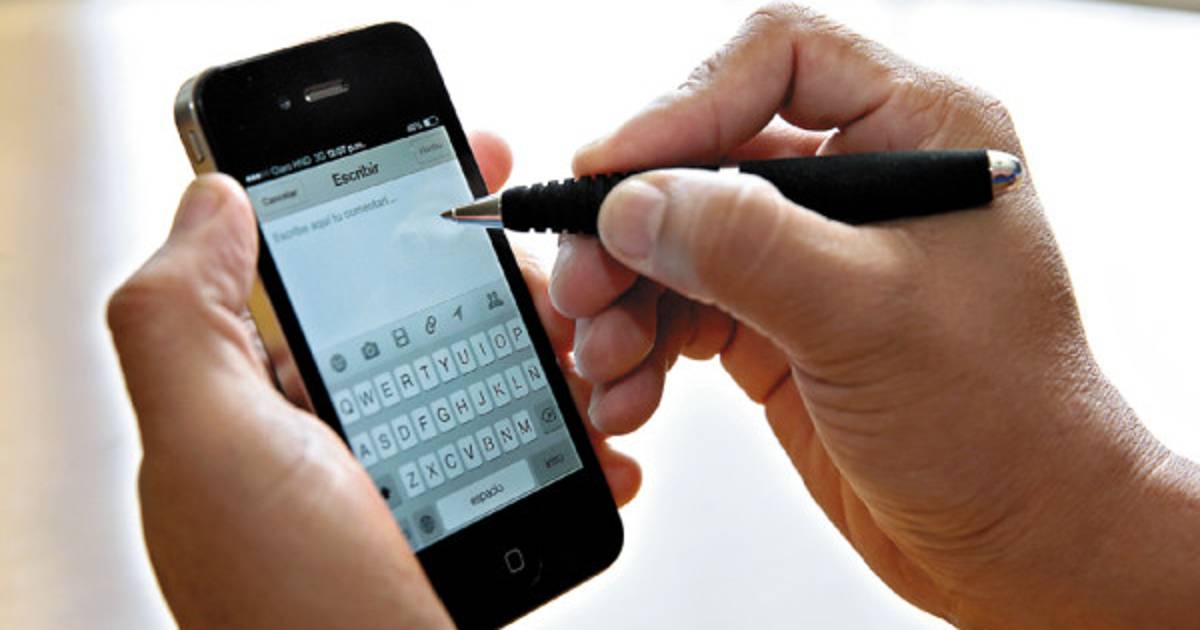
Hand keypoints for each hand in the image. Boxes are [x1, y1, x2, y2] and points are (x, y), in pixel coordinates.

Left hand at [107, 132, 639, 628]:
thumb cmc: (297, 620)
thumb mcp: (215, 452)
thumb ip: (184, 318)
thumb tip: (212, 201)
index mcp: (252, 412)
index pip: (319, 271)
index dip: (388, 205)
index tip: (461, 164)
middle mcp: (321, 448)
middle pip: (419, 318)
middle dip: (496, 285)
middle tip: (558, 282)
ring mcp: (393, 490)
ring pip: (483, 379)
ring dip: (552, 356)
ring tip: (596, 362)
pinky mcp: (456, 531)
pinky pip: (520, 454)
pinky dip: (572, 439)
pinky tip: (598, 442)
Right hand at [552, 6, 1198, 626]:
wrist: (1018, 538)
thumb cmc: (1002, 422)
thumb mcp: (869, 317)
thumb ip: (746, 246)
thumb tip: (634, 204)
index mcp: (916, 133)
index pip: (779, 60)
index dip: (683, 105)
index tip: (612, 171)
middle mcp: (861, 179)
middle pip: (708, 154)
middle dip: (634, 222)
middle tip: (585, 281)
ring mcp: (816, 253)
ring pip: (684, 234)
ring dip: (628, 293)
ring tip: (605, 354)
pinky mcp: (779, 320)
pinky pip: (685, 304)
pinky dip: (646, 341)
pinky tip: (631, 385)